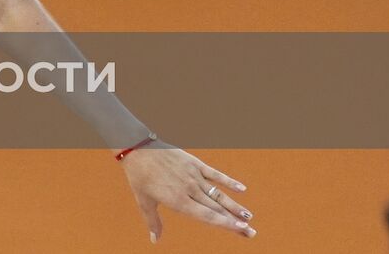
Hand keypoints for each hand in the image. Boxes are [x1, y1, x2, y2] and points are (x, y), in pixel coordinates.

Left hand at [121, 143, 254, 242]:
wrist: (137, 147)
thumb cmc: (139, 176)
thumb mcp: (144, 201)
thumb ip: (153, 221)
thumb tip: (155, 241)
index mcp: (178, 201)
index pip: (207, 216)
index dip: (225, 224)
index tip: (241, 230)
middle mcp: (189, 190)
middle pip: (217, 208)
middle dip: (235, 221)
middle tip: (251, 232)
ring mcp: (193, 176)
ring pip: (218, 193)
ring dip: (235, 205)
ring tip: (249, 216)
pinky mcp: (194, 163)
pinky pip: (214, 174)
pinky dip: (228, 181)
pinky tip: (242, 188)